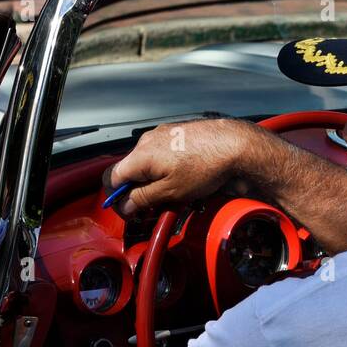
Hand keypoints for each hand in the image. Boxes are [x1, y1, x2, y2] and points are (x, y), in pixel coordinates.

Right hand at [102, 118, 263, 219]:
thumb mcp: (170, 191)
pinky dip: (164, 170)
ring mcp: (162, 135)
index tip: (130, 212)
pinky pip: (160, 155)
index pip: (112, 178)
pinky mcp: (176, 134)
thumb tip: (125, 206)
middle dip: (136, 191)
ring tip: (170, 195)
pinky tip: (181, 179)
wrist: (234, 145)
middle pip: (129, 170)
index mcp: (140, 155)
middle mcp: (147, 141)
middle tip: (152, 208)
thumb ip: (142, 198)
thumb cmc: (205, 166)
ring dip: (151, 181)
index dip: (117, 199)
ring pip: (146, 163)